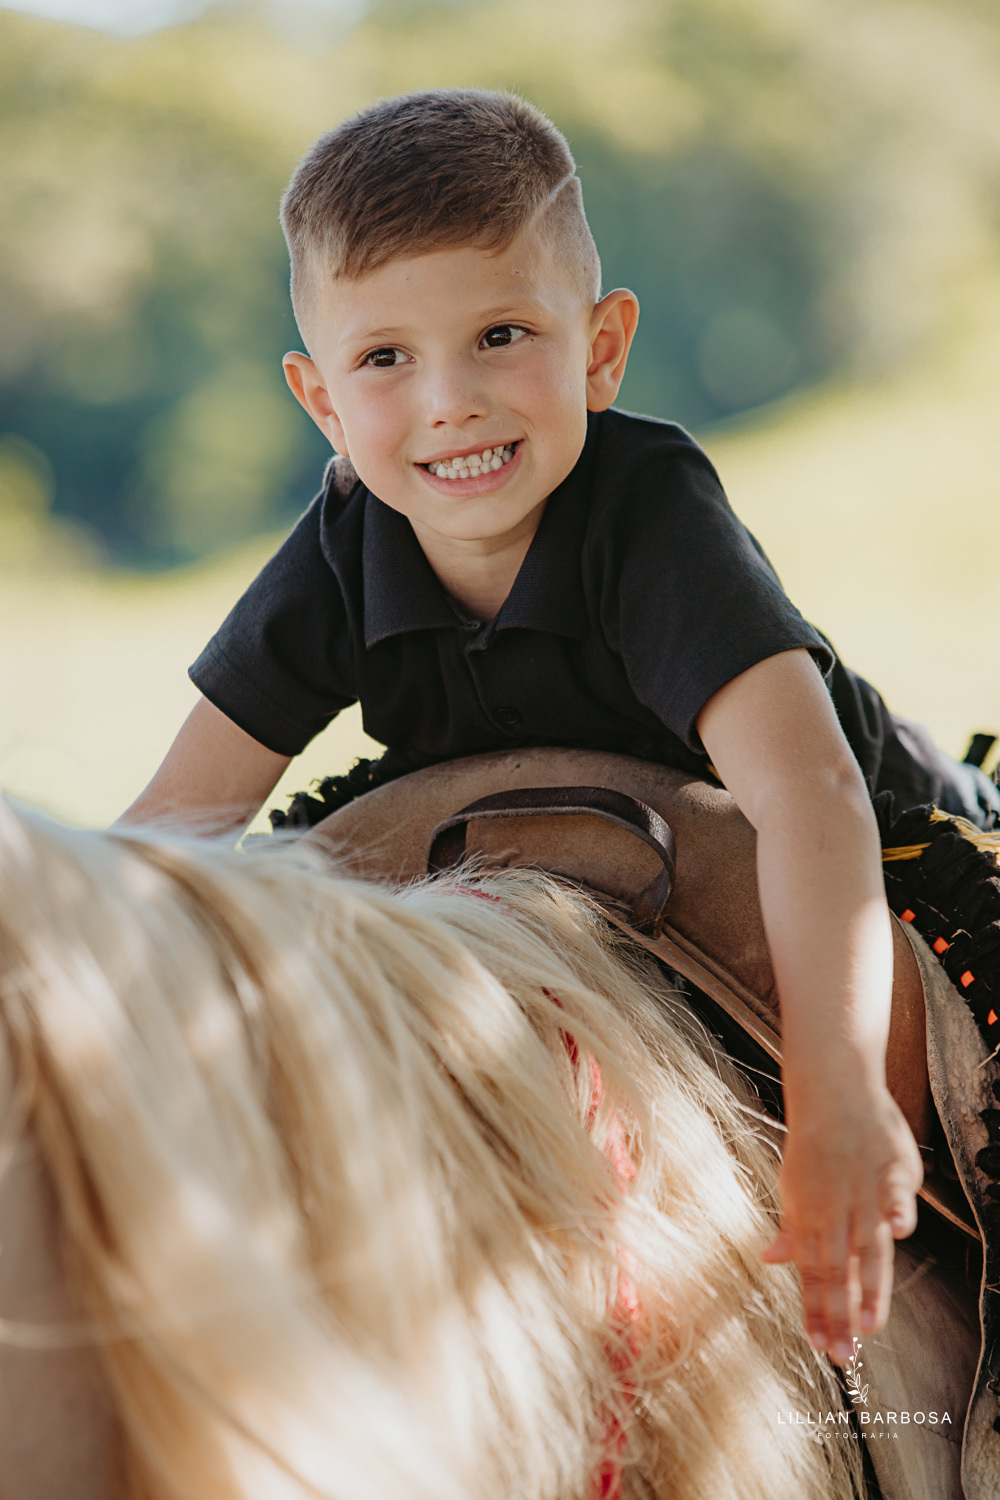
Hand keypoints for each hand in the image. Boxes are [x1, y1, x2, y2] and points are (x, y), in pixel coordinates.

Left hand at [760, 1083, 923, 1362]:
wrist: (831, 1088)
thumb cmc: (815, 1142)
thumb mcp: (794, 1184)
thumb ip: (793, 1227)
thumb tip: (772, 1259)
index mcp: (811, 1215)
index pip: (813, 1272)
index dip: (816, 1310)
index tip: (820, 1347)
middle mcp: (836, 1208)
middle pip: (838, 1267)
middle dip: (840, 1314)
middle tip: (844, 1355)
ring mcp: (863, 1189)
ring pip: (867, 1243)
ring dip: (869, 1284)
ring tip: (871, 1323)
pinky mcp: (891, 1166)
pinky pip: (896, 1190)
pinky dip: (897, 1207)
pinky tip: (900, 1230)